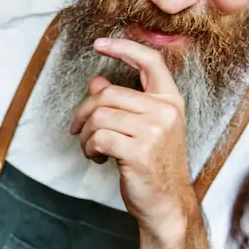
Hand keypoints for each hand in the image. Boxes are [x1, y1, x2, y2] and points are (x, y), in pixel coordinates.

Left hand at [70, 37, 195, 241]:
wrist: (167, 204)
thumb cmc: (153, 167)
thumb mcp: (143, 130)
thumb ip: (123, 104)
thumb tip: (96, 82)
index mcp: (170, 101)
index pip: (150, 61)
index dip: (124, 48)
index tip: (99, 44)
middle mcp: (165, 111)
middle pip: (108, 94)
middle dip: (84, 113)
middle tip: (78, 131)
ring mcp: (154, 131)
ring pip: (99, 116)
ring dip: (85, 135)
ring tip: (93, 149)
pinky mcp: (138, 151)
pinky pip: (98, 137)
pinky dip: (90, 148)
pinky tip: (99, 158)